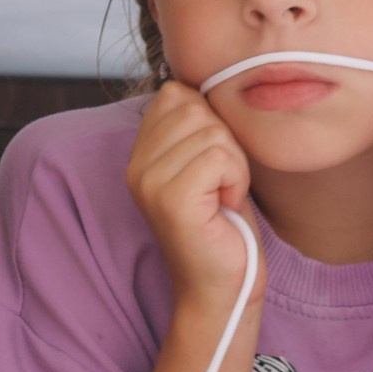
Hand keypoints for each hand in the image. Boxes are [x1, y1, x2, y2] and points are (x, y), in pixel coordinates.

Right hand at [126, 81, 261, 312]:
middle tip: (222, 184)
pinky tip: (226, 206)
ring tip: (223, 197)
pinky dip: (237, 179)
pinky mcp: (172, 199)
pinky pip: (220, 157)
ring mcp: (149, 181)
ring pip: (213, 132)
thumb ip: (194, 127)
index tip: (213, 165)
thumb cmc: (223, 227)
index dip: (209, 122)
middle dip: (226, 143)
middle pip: (196, 109)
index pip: (175, 94)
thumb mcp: (205, 165)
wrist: (223, 288)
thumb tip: (194, 83)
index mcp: (139, 153)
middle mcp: (136, 164)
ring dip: (235, 165)